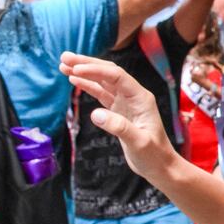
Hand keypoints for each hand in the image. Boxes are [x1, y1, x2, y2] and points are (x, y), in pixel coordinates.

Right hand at [61, 52, 178, 181]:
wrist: (159, 166)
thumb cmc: (153, 155)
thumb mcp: (138, 142)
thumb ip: (119, 127)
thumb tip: (95, 114)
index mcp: (141, 98)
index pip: (116, 76)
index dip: (95, 70)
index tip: (75, 68)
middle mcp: (133, 96)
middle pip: (108, 73)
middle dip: (86, 64)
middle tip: (64, 57)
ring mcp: (125, 102)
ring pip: (102, 81)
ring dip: (84, 72)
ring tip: (63, 65)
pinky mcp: (118, 111)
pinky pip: (101, 93)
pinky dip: (87, 86)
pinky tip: (74, 80)